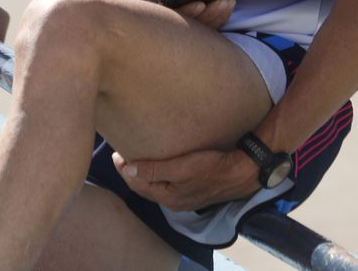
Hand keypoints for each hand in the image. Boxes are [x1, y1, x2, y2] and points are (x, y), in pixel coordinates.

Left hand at [111, 146, 260, 210]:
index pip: (137, 184)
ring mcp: (183, 199)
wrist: (240, 173)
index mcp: (167, 197)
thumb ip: (154, 170)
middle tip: (122, 156)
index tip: (116, 154)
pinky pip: (166, 186)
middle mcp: (172, 202)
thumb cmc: (211, 166)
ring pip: (155, 188)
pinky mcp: (191, 192)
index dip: (124, 170)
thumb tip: (127, 169)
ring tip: (136, 160)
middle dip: (131, 174)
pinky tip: (158, 167)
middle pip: (144, 188)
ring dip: (144, 176)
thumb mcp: (181, 167)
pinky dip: (156, 177)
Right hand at [123, 0, 234, 29]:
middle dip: (210, 16)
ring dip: (217, 18)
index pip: (175, 22)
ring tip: (229, 2)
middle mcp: (171, 37)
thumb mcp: (131, 1)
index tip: (201, 4)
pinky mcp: (193, 38)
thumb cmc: (135, 10)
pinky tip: (227, 9)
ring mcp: (183, 39)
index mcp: (157, 27)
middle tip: (225, 2)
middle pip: (193, 29)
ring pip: (203, 32)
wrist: (135, 29)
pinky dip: (218, 20)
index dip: (188, 12)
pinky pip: (209, 31)